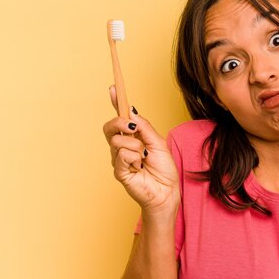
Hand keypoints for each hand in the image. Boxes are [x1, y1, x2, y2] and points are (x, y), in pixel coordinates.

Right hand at [102, 85, 179, 215]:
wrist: (167, 191)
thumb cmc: (164, 170)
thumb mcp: (158, 142)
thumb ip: (144, 127)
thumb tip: (130, 111)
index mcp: (133, 137)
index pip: (121, 117)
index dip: (116, 102)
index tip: (113, 88)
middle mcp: (122, 146)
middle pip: (110, 126)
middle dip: (121, 123)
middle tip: (133, 129)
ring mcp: (118, 158)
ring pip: (118, 140)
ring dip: (136, 146)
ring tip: (144, 158)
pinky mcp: (119, 171)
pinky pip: (122, 155)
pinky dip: (134, 158)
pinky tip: (140, 166)